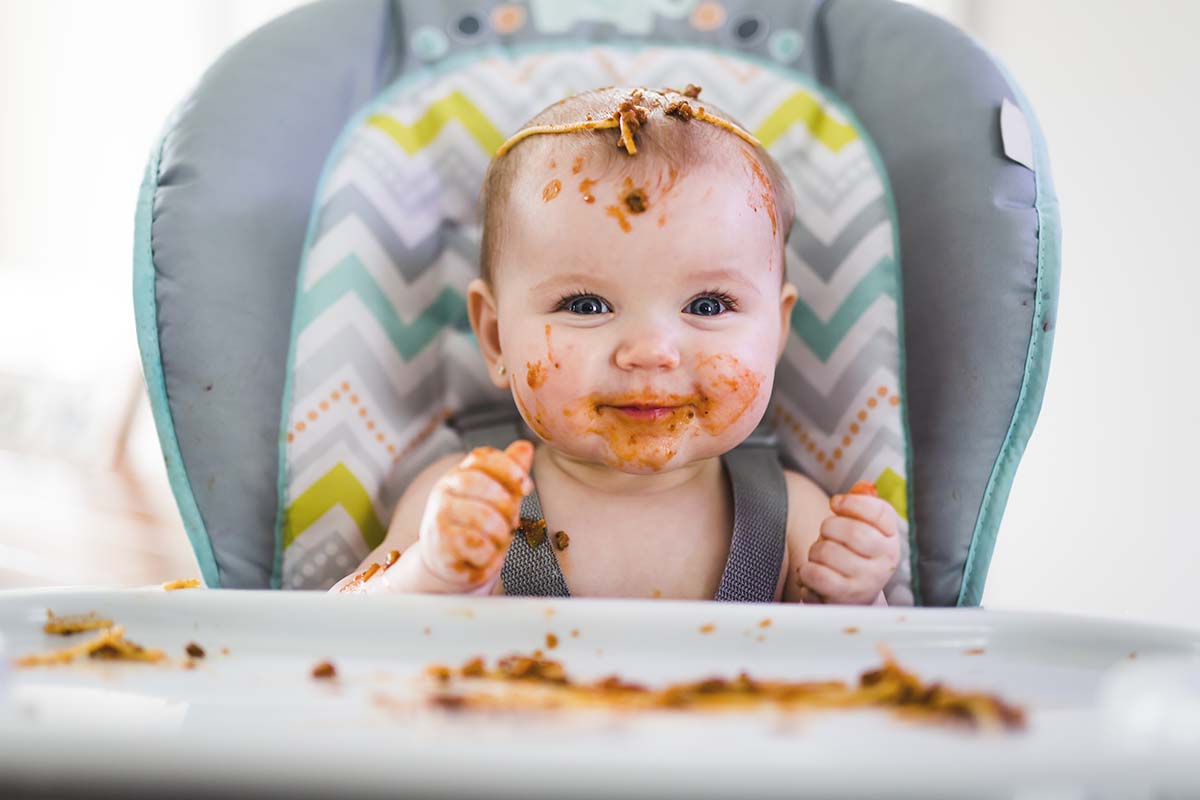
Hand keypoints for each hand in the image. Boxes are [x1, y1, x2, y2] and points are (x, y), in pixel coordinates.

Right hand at [417, 441, 534, 591]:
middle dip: (506, 505)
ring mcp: (439, 516)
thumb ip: (510, 474)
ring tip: (497, 542)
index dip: (508, 468)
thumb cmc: (477, 527)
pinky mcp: (439, 544)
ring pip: (482, 517)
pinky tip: (485, 556)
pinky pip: (477, 544)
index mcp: (460, 474)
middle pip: (480, 484)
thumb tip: (525, 446)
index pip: (482, 457)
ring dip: (500, 534)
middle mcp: (444, 490)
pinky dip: (489, 555)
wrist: (448, 563)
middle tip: (512, 523)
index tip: (527, 487)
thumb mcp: (497, 498)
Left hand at [798, 482, 899, 604]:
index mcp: (891, 538)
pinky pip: (817, 574)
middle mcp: (885, 559)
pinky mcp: (846, 596)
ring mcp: (868, 580)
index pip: (881, 512)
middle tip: (826, 534)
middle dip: (828, 528)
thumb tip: (860, 487)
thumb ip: (860, 507)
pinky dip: (806, 571)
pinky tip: (813, 573)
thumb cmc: (853, 556)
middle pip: (852, 531)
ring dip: (815, 551)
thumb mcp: (863, 530)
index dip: (853, 503)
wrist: (854, 599)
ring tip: (821, 558)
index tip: (835, 503)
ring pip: (828, 551)